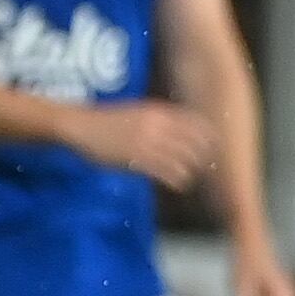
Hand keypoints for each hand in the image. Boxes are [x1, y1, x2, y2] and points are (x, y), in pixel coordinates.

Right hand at [67, 101, 220, 188]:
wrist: (81, 127)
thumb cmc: (106, 119)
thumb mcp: (137, 111)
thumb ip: (158, 118)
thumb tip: (177, 128)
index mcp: (158, 111)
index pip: (195, 122)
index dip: (208, 135)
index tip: (214, 144)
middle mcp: (157, 126)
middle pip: (193, 142)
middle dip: (202, 155)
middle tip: (203, 165)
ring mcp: (148, 143)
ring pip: (183, 159)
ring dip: (190, 170)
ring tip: (190, 177)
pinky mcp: (138, 160)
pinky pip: (167, 172)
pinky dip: (177, 180)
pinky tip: (179, 184)